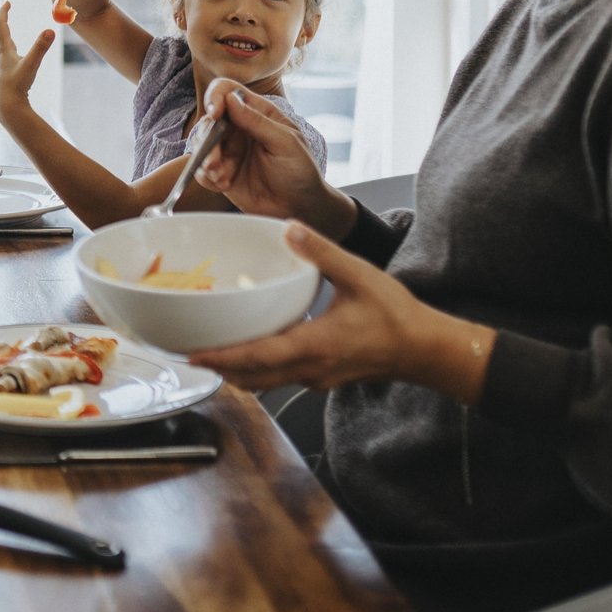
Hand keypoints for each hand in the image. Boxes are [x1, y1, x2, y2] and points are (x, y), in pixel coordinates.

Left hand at [0, 1, 54, 118]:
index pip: (1, 25)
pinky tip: (3, 51)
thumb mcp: (32, 65)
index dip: (3, 12)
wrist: (5, 105)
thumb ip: (41, 47)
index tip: (7, 2)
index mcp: (3, 49)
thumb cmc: (17, 86)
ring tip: (0, 26)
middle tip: (4, 9)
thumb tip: (50, 30)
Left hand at [189, 223, 493, 401]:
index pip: (257, 358)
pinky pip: (278, 379)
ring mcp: (314, 378)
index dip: (223, 358)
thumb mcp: (360, 275)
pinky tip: (247, 349)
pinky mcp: (320, 377)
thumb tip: (290, 228)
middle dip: (217, 367)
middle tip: (185, 352)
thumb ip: (322, 252)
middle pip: (251, 377)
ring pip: (263, 383)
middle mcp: (309, 368)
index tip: (193, 355)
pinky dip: (256, 369)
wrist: (426, 350)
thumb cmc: (398, 317)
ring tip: (207, 352)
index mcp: (314, 345)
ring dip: (234, 372)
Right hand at [194, 78, 353, 234]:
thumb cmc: (300, 171)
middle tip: (214, 163)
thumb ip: (257, 121)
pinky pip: (201, 169)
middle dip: (208, 141)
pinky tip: (223, 185)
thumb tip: (230, 99)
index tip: (215, 114)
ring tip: (221, 177)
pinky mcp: (221, 172)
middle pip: (209, 121)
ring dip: (206, 161)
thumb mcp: (285, 143)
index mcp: (257, 112)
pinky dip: (206, 177)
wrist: (300, 207)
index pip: (227, 91)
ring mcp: (228, 150)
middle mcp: (238, 128)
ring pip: (201, 145)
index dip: (215, 97)